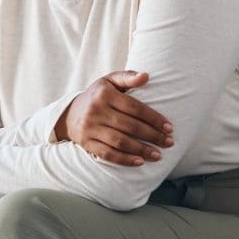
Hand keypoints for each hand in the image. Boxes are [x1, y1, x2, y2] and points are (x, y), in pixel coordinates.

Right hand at [55, 71, 173, 166]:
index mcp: (104, 94)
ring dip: (142, 150)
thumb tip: (146, 76)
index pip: (135, 108)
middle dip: (153, 136)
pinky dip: (124, 159)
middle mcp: (96, 110)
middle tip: (169, 142)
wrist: (69, 113)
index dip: (154, 118)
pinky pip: (107, 154)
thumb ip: (128, 77)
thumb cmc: (98, 96)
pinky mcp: (86, 143)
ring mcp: (90, 128)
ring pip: (120, 141)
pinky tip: (139, 162)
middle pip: (130, 126)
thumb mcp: (109, 81)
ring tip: (158, 155)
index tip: (169, 128)